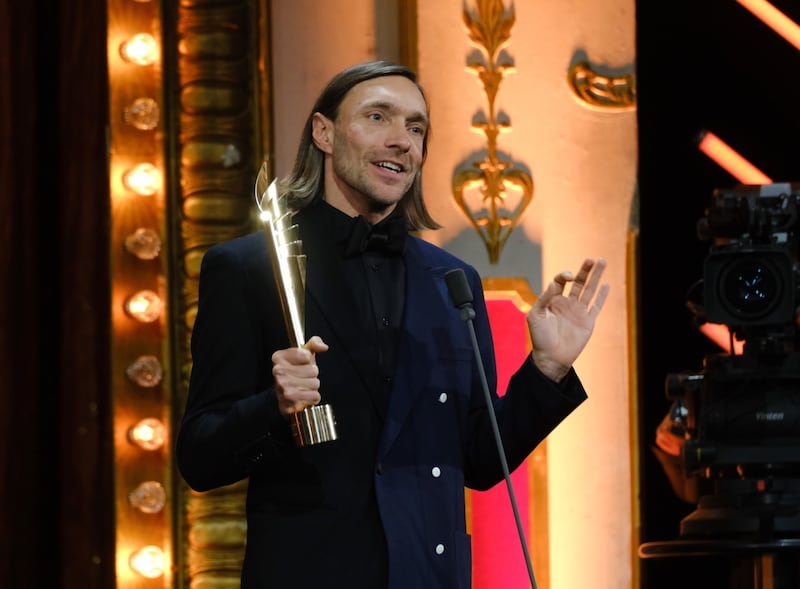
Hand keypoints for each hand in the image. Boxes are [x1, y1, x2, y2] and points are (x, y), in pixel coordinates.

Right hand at [272, 335, 328, 416]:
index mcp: (279, 357)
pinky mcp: (289, 403)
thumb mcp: (304, 354)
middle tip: (303, 377)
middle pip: (313, 370)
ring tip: (304, 386)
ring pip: (315, 383)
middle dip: (312, 374)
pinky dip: (313, 397)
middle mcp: (278, 372)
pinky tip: (305, 395)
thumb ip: (315, 343)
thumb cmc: (296, 371)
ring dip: (313, 386)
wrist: (284, 394)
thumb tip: (323, 347)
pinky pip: (314, 396)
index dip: (308, 360)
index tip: (302, 363)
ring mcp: (282, 388)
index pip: (306, 355)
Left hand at [528, 258, 608, 381]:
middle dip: (585, 270)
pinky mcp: (588, 322)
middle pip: (579, 282)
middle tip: (591, 259)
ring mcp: (579, 312)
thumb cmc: (540, 337)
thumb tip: (554, 283)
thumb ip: (545, 298)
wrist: (551, 357)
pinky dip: (602, 296)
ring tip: (602, 261)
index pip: (561, 281)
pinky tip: (606, 284)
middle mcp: (567, 303)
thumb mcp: (536, 315)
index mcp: (553, 300)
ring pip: (589, 290)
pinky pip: (596, 306)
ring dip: (596, 277)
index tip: (567, 277)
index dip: (564, 276)